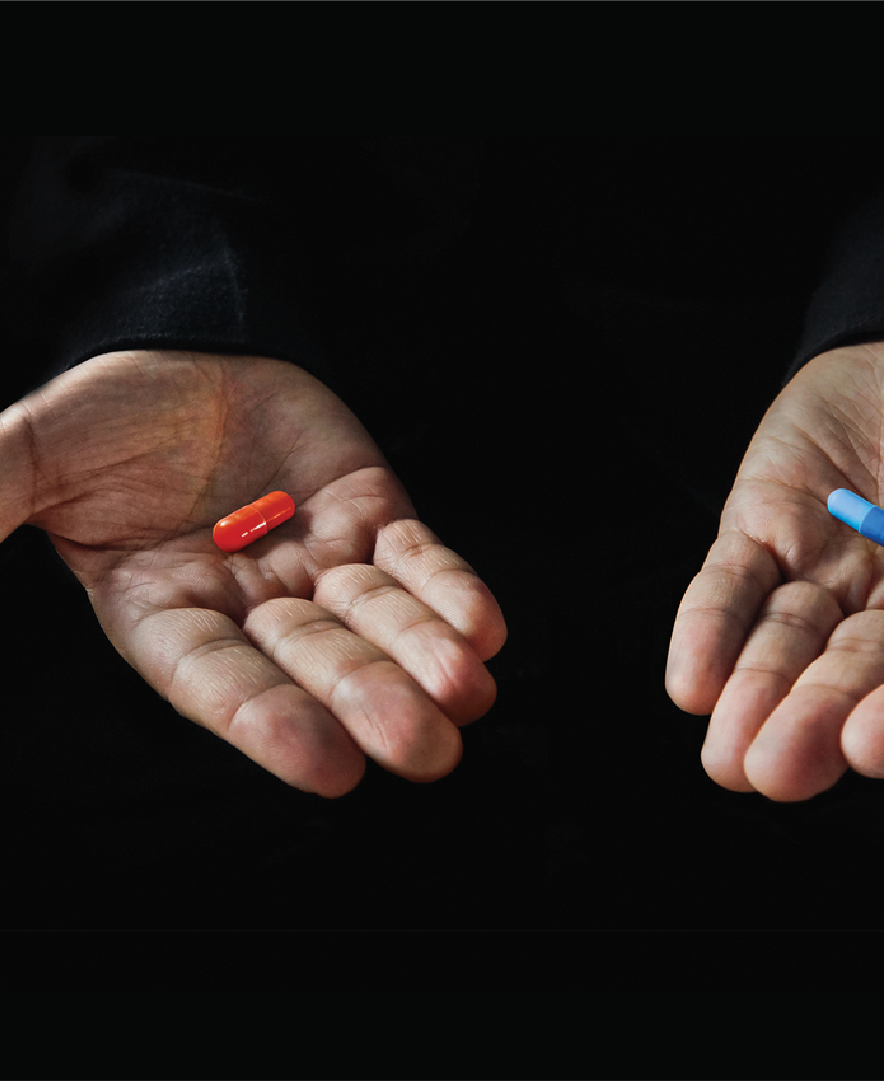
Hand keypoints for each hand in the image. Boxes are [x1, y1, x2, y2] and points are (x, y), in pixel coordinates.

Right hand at [0, 351, 505, 795]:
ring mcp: (320, 564)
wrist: (194, 347)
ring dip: (425, 656)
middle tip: (426, 748)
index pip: (217, 681)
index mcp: (166, 612)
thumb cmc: (111, 411)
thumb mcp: (40, 454)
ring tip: (467, 694)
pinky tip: (484, 629)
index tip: (327, 766)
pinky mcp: (374, 520)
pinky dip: (450, 592)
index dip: (268, 722)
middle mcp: (250, 603)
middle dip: (370, 700)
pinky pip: (418, 563)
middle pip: (315, 663)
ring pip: (378, 622)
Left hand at [665, 332, 883, 800]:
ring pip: (783, 644)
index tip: (874, 749)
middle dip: (813, 720)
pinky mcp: (761, 531)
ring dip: (754, 694)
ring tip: (728, 755)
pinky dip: (708, 629)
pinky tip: (690, 682)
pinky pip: (728, 585)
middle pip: (855, 675)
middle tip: (776, 774)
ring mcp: (822, 572)